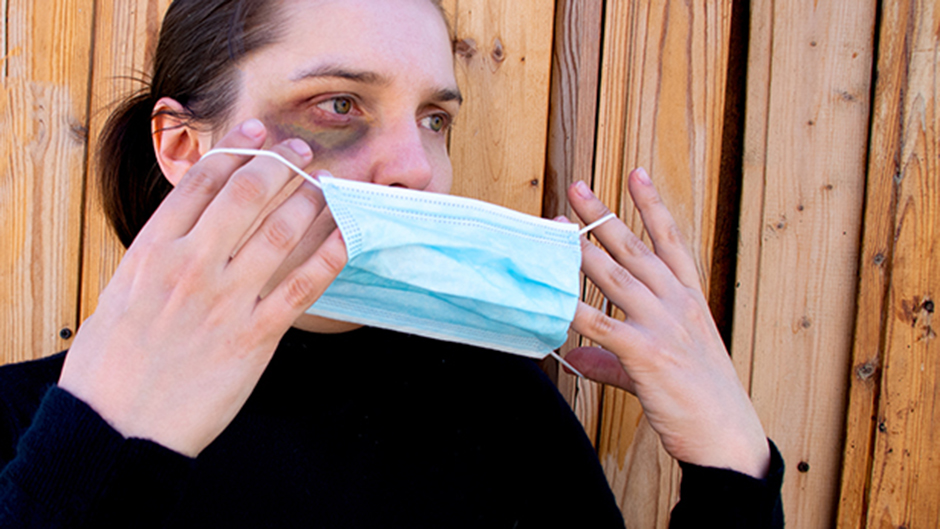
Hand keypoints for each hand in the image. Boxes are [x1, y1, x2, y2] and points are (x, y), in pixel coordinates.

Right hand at [59, 119, 346, 456]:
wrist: (116, 424)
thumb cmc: (111, 362)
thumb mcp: (120, 292)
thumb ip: (156, 255)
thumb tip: (187, 229)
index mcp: (153, 250)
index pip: (202, 181)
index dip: (236, 148)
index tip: (259, 131)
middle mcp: (192, 265)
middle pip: (246, 194)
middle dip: (280, 163)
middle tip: (301, 150)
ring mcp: (227, 299)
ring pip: (280, 232)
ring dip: (311, 200)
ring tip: (329, 183)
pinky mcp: (256, 336)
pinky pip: (303, 287)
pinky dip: (329, 256)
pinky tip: (347, 235)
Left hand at [566, 168, 769, 477]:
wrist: (727, 437)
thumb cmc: (700, 399)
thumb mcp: (660, 367)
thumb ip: (612, 357)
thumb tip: (575, 354)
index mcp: (689, 300)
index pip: (670, 240)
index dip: (651, 205)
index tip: (636, 173)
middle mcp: (678, 304)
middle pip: (634, 249)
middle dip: (601, 217)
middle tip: (576, 189)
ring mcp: (664, 326)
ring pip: (614, 277)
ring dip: (581, 251)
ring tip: (555, 229)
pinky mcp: (647, 355)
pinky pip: (601, 326)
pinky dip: (573, 311)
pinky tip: (551, 300)